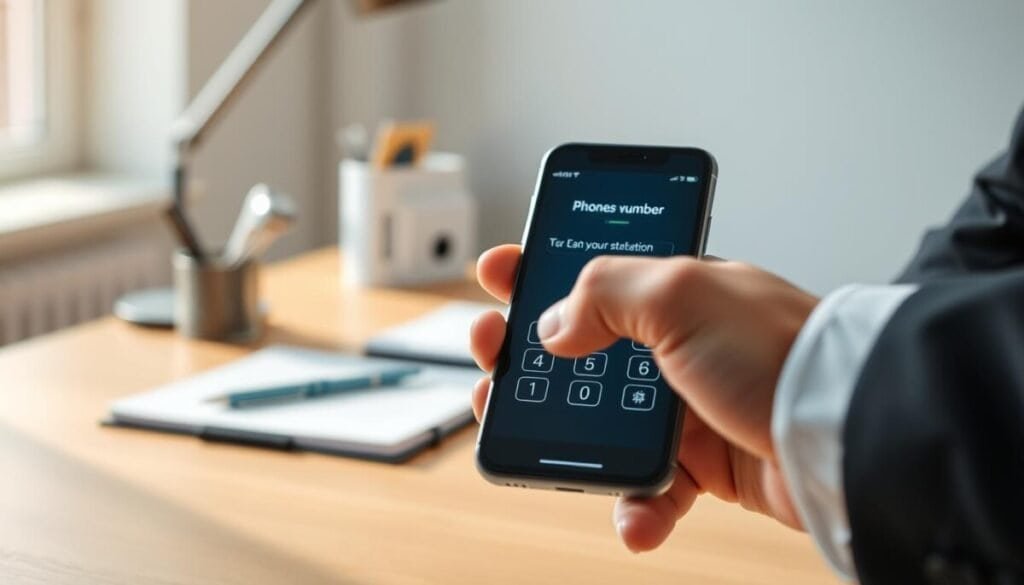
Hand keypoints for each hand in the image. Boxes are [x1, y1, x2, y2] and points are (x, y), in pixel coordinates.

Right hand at [469, 245, 818, 551]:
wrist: (845, 431)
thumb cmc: (779, 351)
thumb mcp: (681, 293)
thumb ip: (604, 292)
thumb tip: (553, 327)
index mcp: (670, 291)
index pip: (589, 271)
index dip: (539, 270)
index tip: (497, 274)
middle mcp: (673, 344)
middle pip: (579, 351)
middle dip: (528, 361)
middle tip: (495, 365)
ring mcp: (685, 406)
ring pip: (600, 426)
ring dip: (565, 444)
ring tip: (535, 449)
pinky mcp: (704, 464)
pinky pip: (650, 488)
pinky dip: (637, 508)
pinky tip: (636, 518)